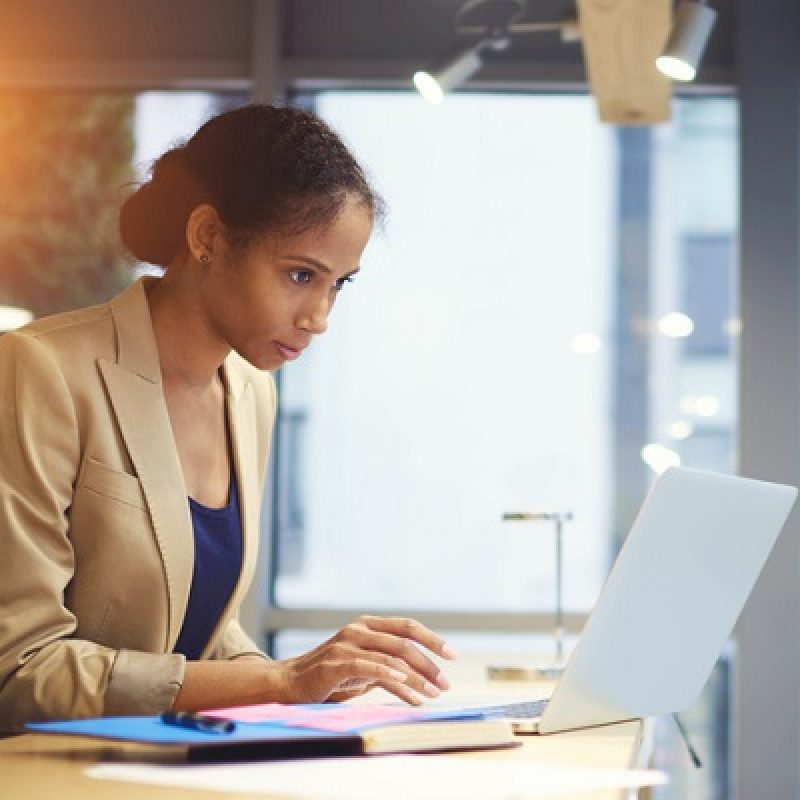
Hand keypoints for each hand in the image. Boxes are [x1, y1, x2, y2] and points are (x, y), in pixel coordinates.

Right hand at [275, 615, 456, 705]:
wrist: (289, 684)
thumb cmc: (330, 678)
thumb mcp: (364, 668)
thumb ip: (389, 666)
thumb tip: (423, 681)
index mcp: (367, 625)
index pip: (407, 626)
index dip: (432, 639)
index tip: (452, 656)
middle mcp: (358, 629)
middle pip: (404, 642)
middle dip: (429, 663)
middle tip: (445, 683)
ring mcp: (346, 645)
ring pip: (392, 657)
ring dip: (417, 678)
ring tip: (432, 694)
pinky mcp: (336, 664)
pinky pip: (371, 669)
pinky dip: (393, 679)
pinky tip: (409, 693)